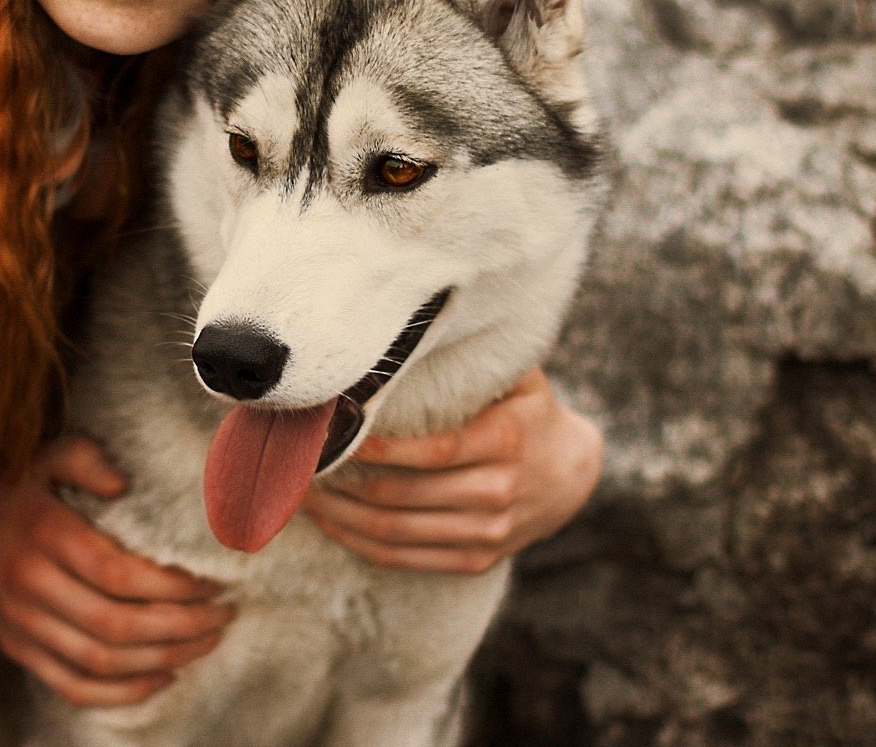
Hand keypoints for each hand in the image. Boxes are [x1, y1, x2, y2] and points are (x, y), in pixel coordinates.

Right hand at [0, 435, 235, 706]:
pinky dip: (123, 693)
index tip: (212, 582)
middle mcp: (30, 584)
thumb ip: (86, 459)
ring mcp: (22, 625)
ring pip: (101, 662)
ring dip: (164, 659)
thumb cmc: (15, 491)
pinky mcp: (19, 651)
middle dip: (182, 627)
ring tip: (206, 643)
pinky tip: (162, 678)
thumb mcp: (44, 458)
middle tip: (223, 615)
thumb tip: (126, 484)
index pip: (119, 574)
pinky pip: (73, 687)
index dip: (172, 587)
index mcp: (44, 534)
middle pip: (117, 625)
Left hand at [301, 367, 602, 573]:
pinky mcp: (476, 560)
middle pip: (405, 496)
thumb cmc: (526, 410)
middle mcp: (500, 490)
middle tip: (301, 464)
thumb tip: (412, 316)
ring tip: (302, 493)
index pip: (434, 451)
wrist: (573, 474)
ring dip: (342, 516)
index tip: (338, 435)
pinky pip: (405, 559)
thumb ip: (472, 355)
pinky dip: (360, 543)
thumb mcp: (516, 376)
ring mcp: (489, 533)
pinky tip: (330, 522)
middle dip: (345, 483)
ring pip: (397, 533)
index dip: (381, 450)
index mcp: (507, 439)